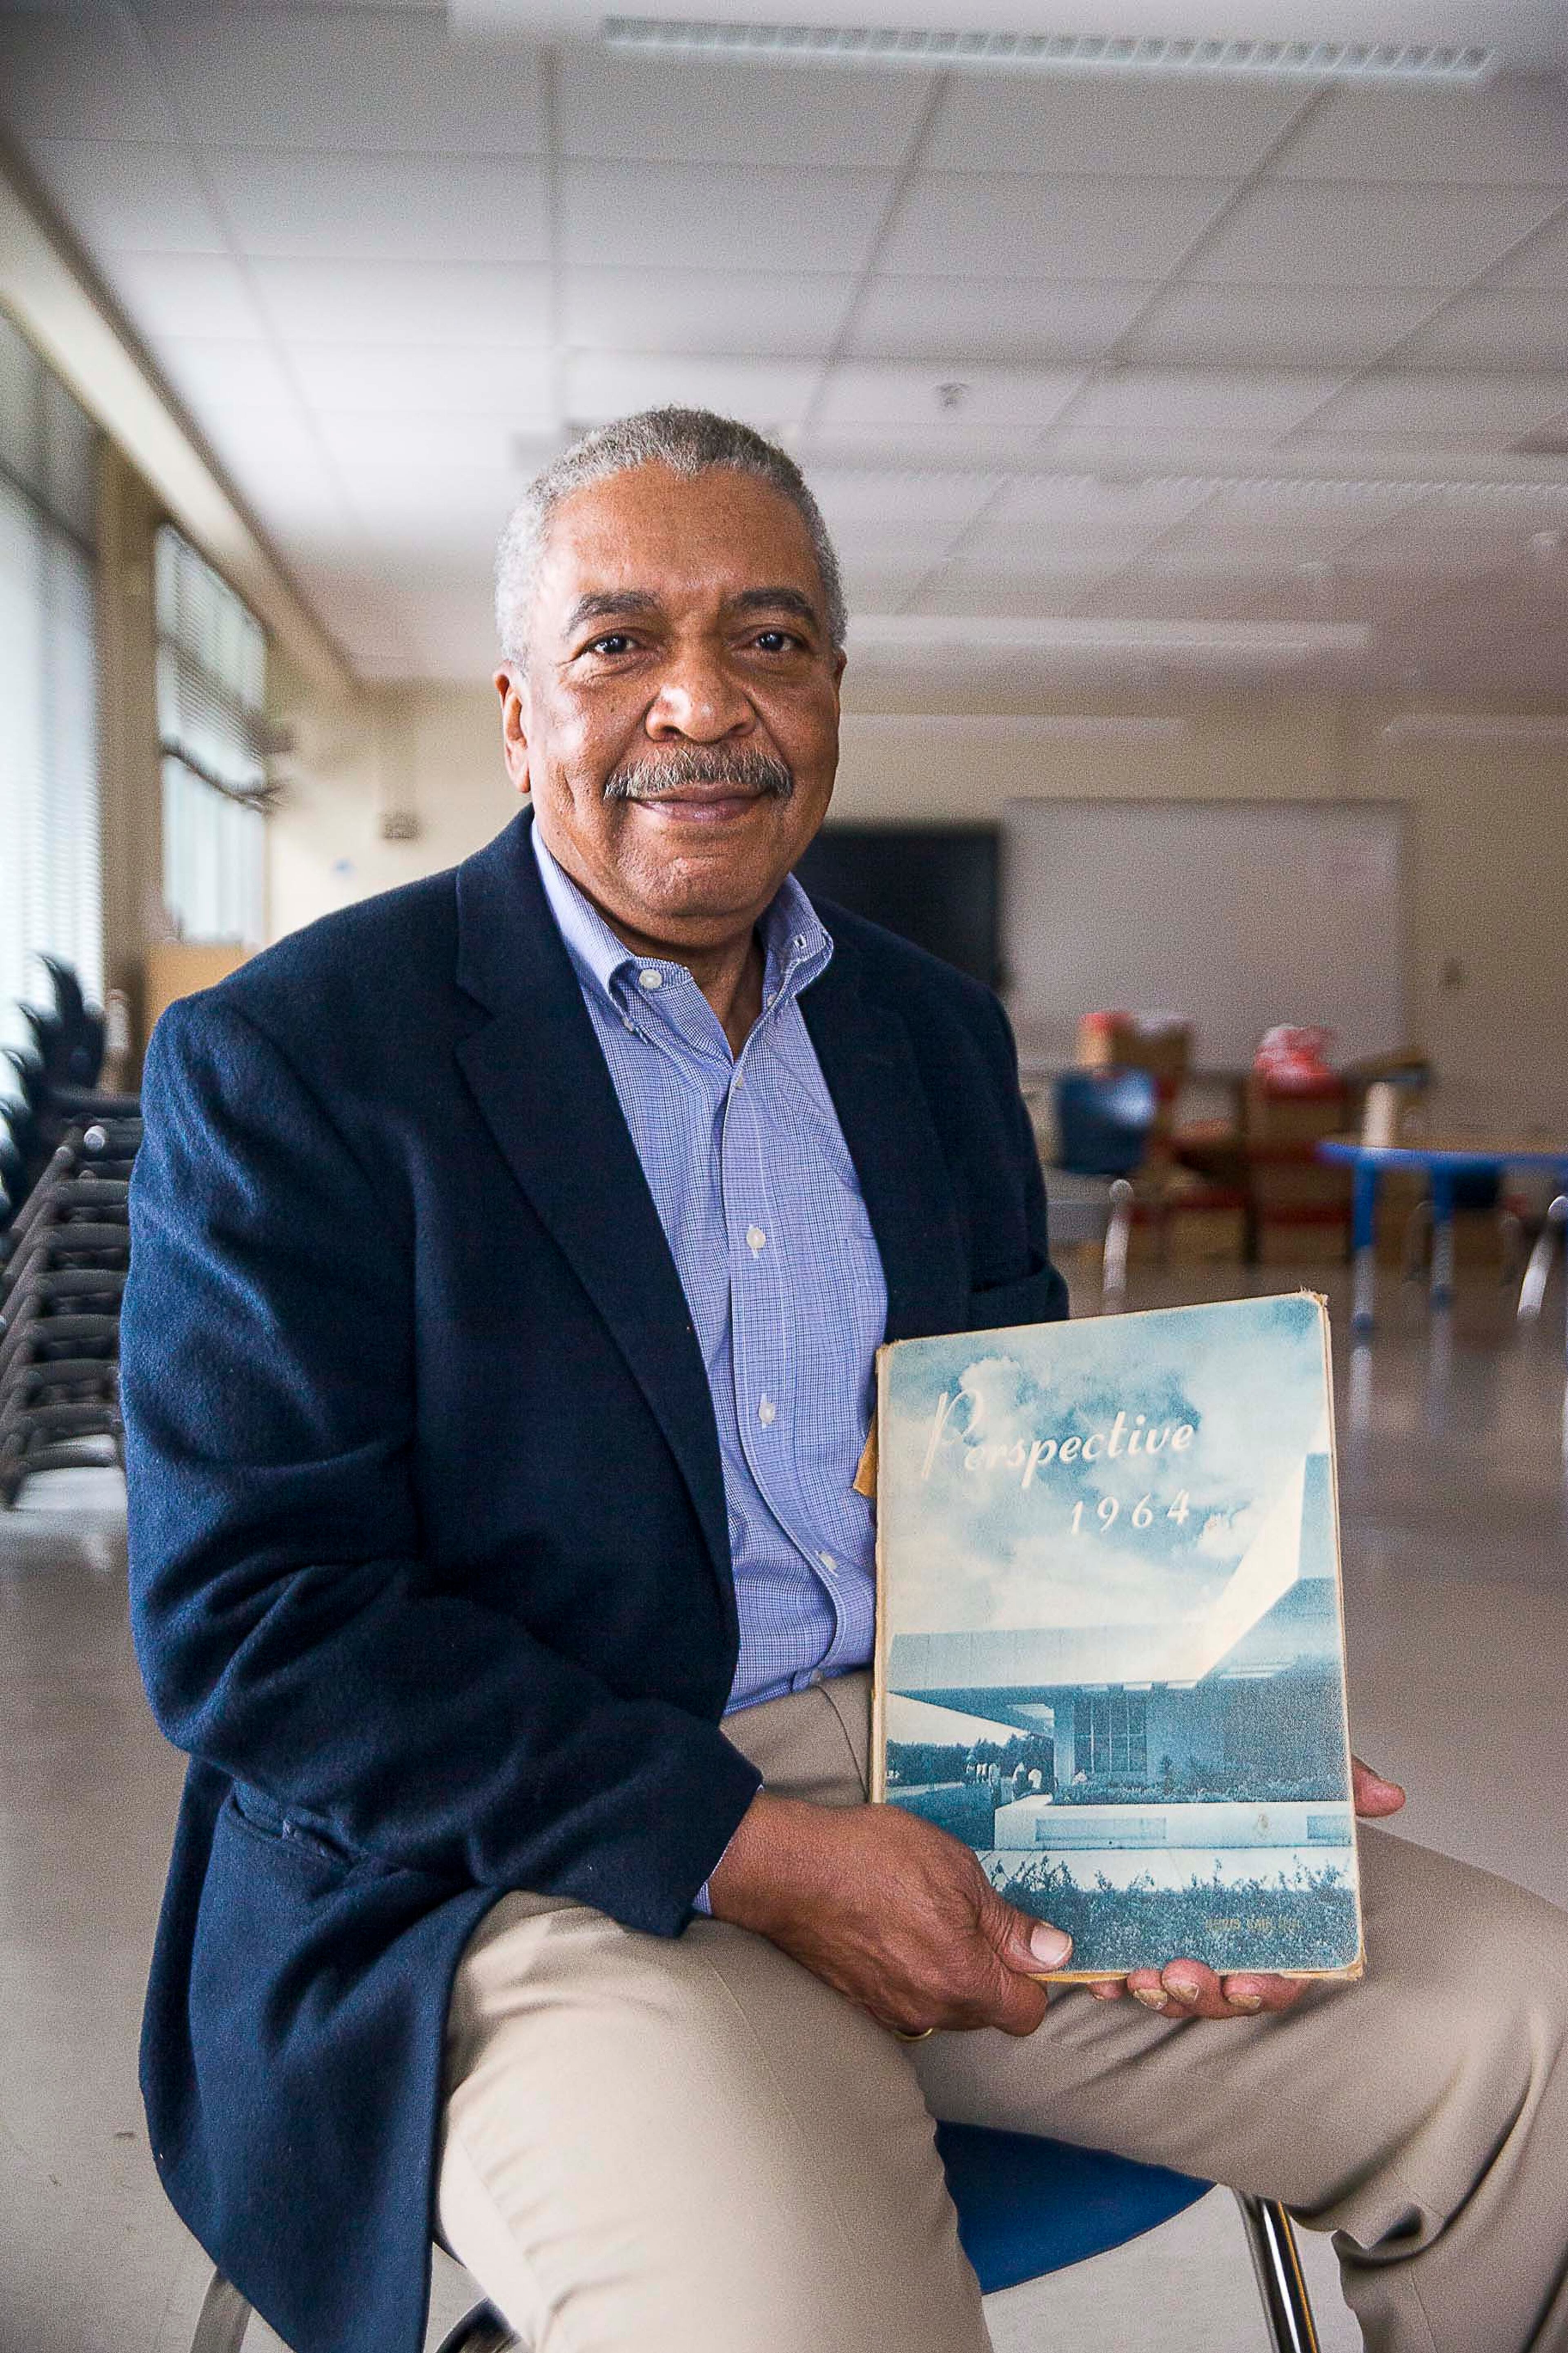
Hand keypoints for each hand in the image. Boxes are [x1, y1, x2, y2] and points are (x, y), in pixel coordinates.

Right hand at [706, 1792, 1071, 2038]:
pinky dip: (912, 1973)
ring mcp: (892, 2011)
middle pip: (986, 2010)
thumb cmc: (871, 1858)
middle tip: (968, 1915)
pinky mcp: (863, 2004)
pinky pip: (907, 1999)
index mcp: (964, 1980)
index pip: (1027, 2011)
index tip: (1019, 1941)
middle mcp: (930, 2010)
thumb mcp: (957, 1870)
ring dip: (949, 1973)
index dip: (1032, 1975)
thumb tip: (1054, 1951)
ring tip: (926, 1917)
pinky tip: (895, 1931)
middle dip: (990, 1971)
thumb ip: (1008, 1923)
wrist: (790, 1869)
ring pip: (946, 2005)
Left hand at [1086, 1755, 1406, 2021]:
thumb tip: (1389, 1795)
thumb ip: (1343, 1786)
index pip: (1282, 1973)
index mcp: (1274, 1918)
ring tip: (1138, 1975)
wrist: (1189, 1748)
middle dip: (1202, 1996)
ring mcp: (1181, 1932)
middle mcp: (1228, 1934)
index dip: (1267, 1988)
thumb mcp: (1297, 1778)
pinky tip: (1097, 1976)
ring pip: (1174, 1987)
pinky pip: (1123, 1963)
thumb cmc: (1255, 1782)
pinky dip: (1110, 1977)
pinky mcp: (1137, 1923)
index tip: (1246, 1983)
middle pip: (1224, 1992)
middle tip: (1176, 1975)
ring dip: (1157, 1993)